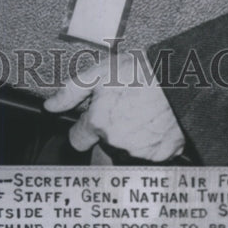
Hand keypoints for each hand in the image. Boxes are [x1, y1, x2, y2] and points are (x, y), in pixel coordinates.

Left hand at [44, 52, 184, 161]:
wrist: (177, 78)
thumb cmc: (138, 72)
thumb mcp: (99, 73)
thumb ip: (71, 92)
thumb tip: (50, 106)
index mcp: (98, 123)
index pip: (77, 140)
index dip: (83, 129)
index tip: (91, 121)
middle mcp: (116, 142)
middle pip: (100, 151)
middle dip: (104, 138)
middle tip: (118, 117)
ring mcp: (140, 151)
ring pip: (124, 153)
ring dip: (126, 141)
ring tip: (137, 116)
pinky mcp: (161, 155)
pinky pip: (149, 155)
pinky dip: (149, 144)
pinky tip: (152, 123)